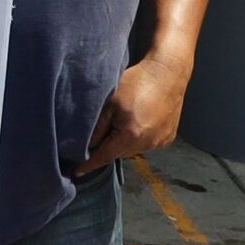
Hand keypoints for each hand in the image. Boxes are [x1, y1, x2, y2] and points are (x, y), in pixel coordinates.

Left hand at [79, 53, 191, 175]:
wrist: (168, 73)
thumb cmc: (137, 82)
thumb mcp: (110, 102)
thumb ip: (97, 127)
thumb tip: (86, 145)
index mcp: (130, 135)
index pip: (104, 157)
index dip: (89, 164)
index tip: (76, 172)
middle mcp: (148, 143)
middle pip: (118, 153)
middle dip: (106, 149)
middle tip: (96, 137)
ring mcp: (160, 142)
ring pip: (132, 150)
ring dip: (123, 142)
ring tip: (120, 123)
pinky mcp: (168, 137)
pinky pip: (147, 144)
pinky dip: (137, 138)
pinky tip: (137, 121)